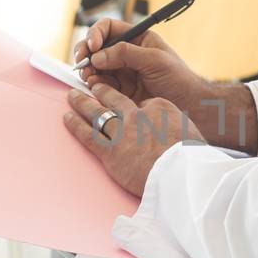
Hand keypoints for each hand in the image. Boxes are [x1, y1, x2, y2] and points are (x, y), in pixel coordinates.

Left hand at [63, 81, 204, 198]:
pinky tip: (67, 117)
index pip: (142, 101)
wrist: (179, 173)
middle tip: (93, 85)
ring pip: (97, 113)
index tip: (127, 102)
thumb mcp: (189, 131)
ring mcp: (121, 133)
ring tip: (73, 96)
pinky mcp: (110, 152)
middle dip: (101, 91)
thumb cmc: (190, 156)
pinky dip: (75, 125)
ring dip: (82, 103)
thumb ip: (174, 125)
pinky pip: (88, 135)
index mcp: (158, 108)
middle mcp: (137, 115)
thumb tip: (169, 128)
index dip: (133, 102)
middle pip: (114, 99)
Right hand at [74, 20, 205, 113]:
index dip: (97, 33)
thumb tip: (98, 55)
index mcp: (138, 39)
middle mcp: (127, 53)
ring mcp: (122, 72)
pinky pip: (101, 85)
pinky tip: (95, 88)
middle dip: (86, 53)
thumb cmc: (179, 79)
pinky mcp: (120, 91)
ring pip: (96, 67)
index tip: (93, 45)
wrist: (190, 106)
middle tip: (81, 63)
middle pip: (97, 47)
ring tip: (90, 77)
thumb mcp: (155, 60)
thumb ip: (126, 54)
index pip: (109, 28)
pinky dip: (94, 85)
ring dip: (88, 70)